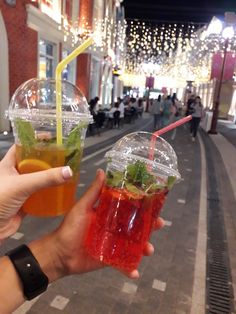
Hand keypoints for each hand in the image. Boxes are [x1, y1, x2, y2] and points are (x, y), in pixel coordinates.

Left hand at [0, 145, 72, 239]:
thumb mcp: (21, 185)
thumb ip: (45, 178)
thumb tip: (67, 171)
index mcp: (8, 165)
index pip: (22, 147)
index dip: (35, 141)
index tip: (50, 138)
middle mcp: (14, 175)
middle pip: (34, 163)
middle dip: (48, 160)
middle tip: (62, 157)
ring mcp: (20, 189)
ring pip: (38, 179)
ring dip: (50, 178)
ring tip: (64, 173)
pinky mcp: (25, 203)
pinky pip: (40, 196)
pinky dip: (49, 194)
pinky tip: (59, 192)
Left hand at [30, 169, 164, 280]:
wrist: (60, 253)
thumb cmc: (70, 227)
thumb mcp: (82, 207)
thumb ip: (94, 192)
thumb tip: (102, 171)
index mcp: (110, 215)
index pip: (130, 208)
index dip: (143, 206)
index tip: (155, 203)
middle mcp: (115, 228)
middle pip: (137, 227)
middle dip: (150, 227)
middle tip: (159, 225)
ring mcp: (114, 245)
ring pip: (134, 245)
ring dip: (144, 248)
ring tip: (148, 250)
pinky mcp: (110, 260)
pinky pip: (123, 264)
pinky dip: (130, 269)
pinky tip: (135, 272)